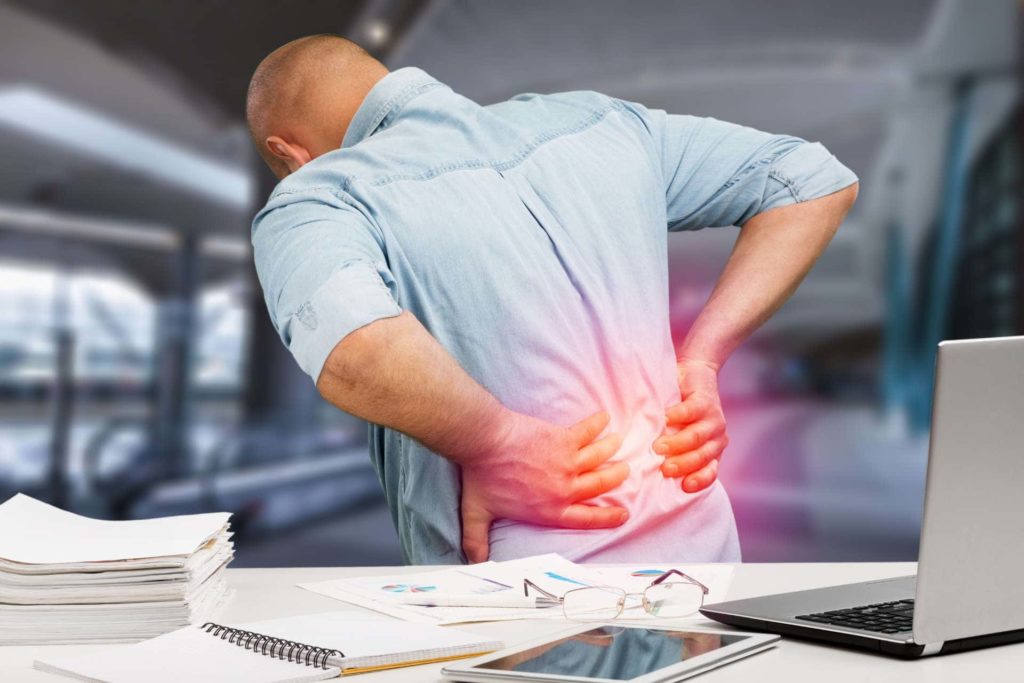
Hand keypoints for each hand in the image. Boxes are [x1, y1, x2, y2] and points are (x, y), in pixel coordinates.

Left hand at [460, 411, 629, 562]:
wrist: (484, 442)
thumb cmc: (481, 477)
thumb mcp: (477, 514)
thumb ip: (477, 539)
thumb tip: (475, 560)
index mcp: (550, 510)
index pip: (586, 518)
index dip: (608, 517)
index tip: (624, 514)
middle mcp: (564, 488)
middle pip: (600, 485)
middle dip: (615, 477)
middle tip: (624, 471)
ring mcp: (567, 462)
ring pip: (599, 457)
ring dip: (611, 450)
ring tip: (618, 443)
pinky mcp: (563, 439)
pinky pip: (587, 431)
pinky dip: (597, 424)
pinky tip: (604, 417)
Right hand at [654, 358, 727, 492]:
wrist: (697, 375)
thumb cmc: (683, 412)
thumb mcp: (684, 435)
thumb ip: (676, 452)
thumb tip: (650, 473)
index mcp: (713, 451)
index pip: (710, 472)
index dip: (699, 480)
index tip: (683, 487)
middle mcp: (717, 438)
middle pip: (701, 456)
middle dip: (683, 464)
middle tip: (664, 468)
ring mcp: (714, 419)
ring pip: (696, 437)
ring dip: (677, 444)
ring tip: (658, 447)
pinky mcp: (705, 400)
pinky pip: (691, 412)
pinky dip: (677, 416)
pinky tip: (664, 419)